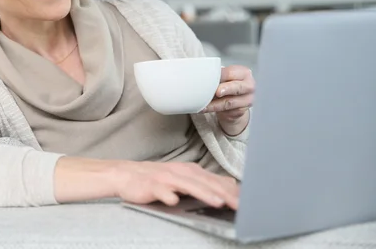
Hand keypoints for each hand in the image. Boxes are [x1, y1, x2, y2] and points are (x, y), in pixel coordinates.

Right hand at [111, 161, 238, 208]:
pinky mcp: (150, 186)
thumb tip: (229, 186)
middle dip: (224, 194)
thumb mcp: (183, 178)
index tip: (248, 201)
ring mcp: (165, 178)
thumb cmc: (156, 179)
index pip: (215, 180)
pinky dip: (168, 195)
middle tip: (239, 205)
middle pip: (206, 182)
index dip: (232, 191)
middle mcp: (180, 172)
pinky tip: (174, 201)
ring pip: (187, 185)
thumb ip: (204, 182)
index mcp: (190, 171)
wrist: (126, 175)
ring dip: (203, 193)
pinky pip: (160, 191)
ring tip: (217, 202)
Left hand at [201, 65, 254, 133]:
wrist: (234, 100)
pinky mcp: (241, 111)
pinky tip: (205, 109)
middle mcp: (249, 86)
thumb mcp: (224, 77)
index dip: (220, 75)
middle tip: (217, 92)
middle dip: (226, 89)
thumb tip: (201, 75)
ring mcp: (247, 100)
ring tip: (203, 104)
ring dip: (215, 104)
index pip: (231, 73)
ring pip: (229, 102)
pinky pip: (227, 111)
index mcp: (244, 73)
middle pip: (237, 87)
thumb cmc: (227, 84)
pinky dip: (214, 110)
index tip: (210, 77)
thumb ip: (217, 76)